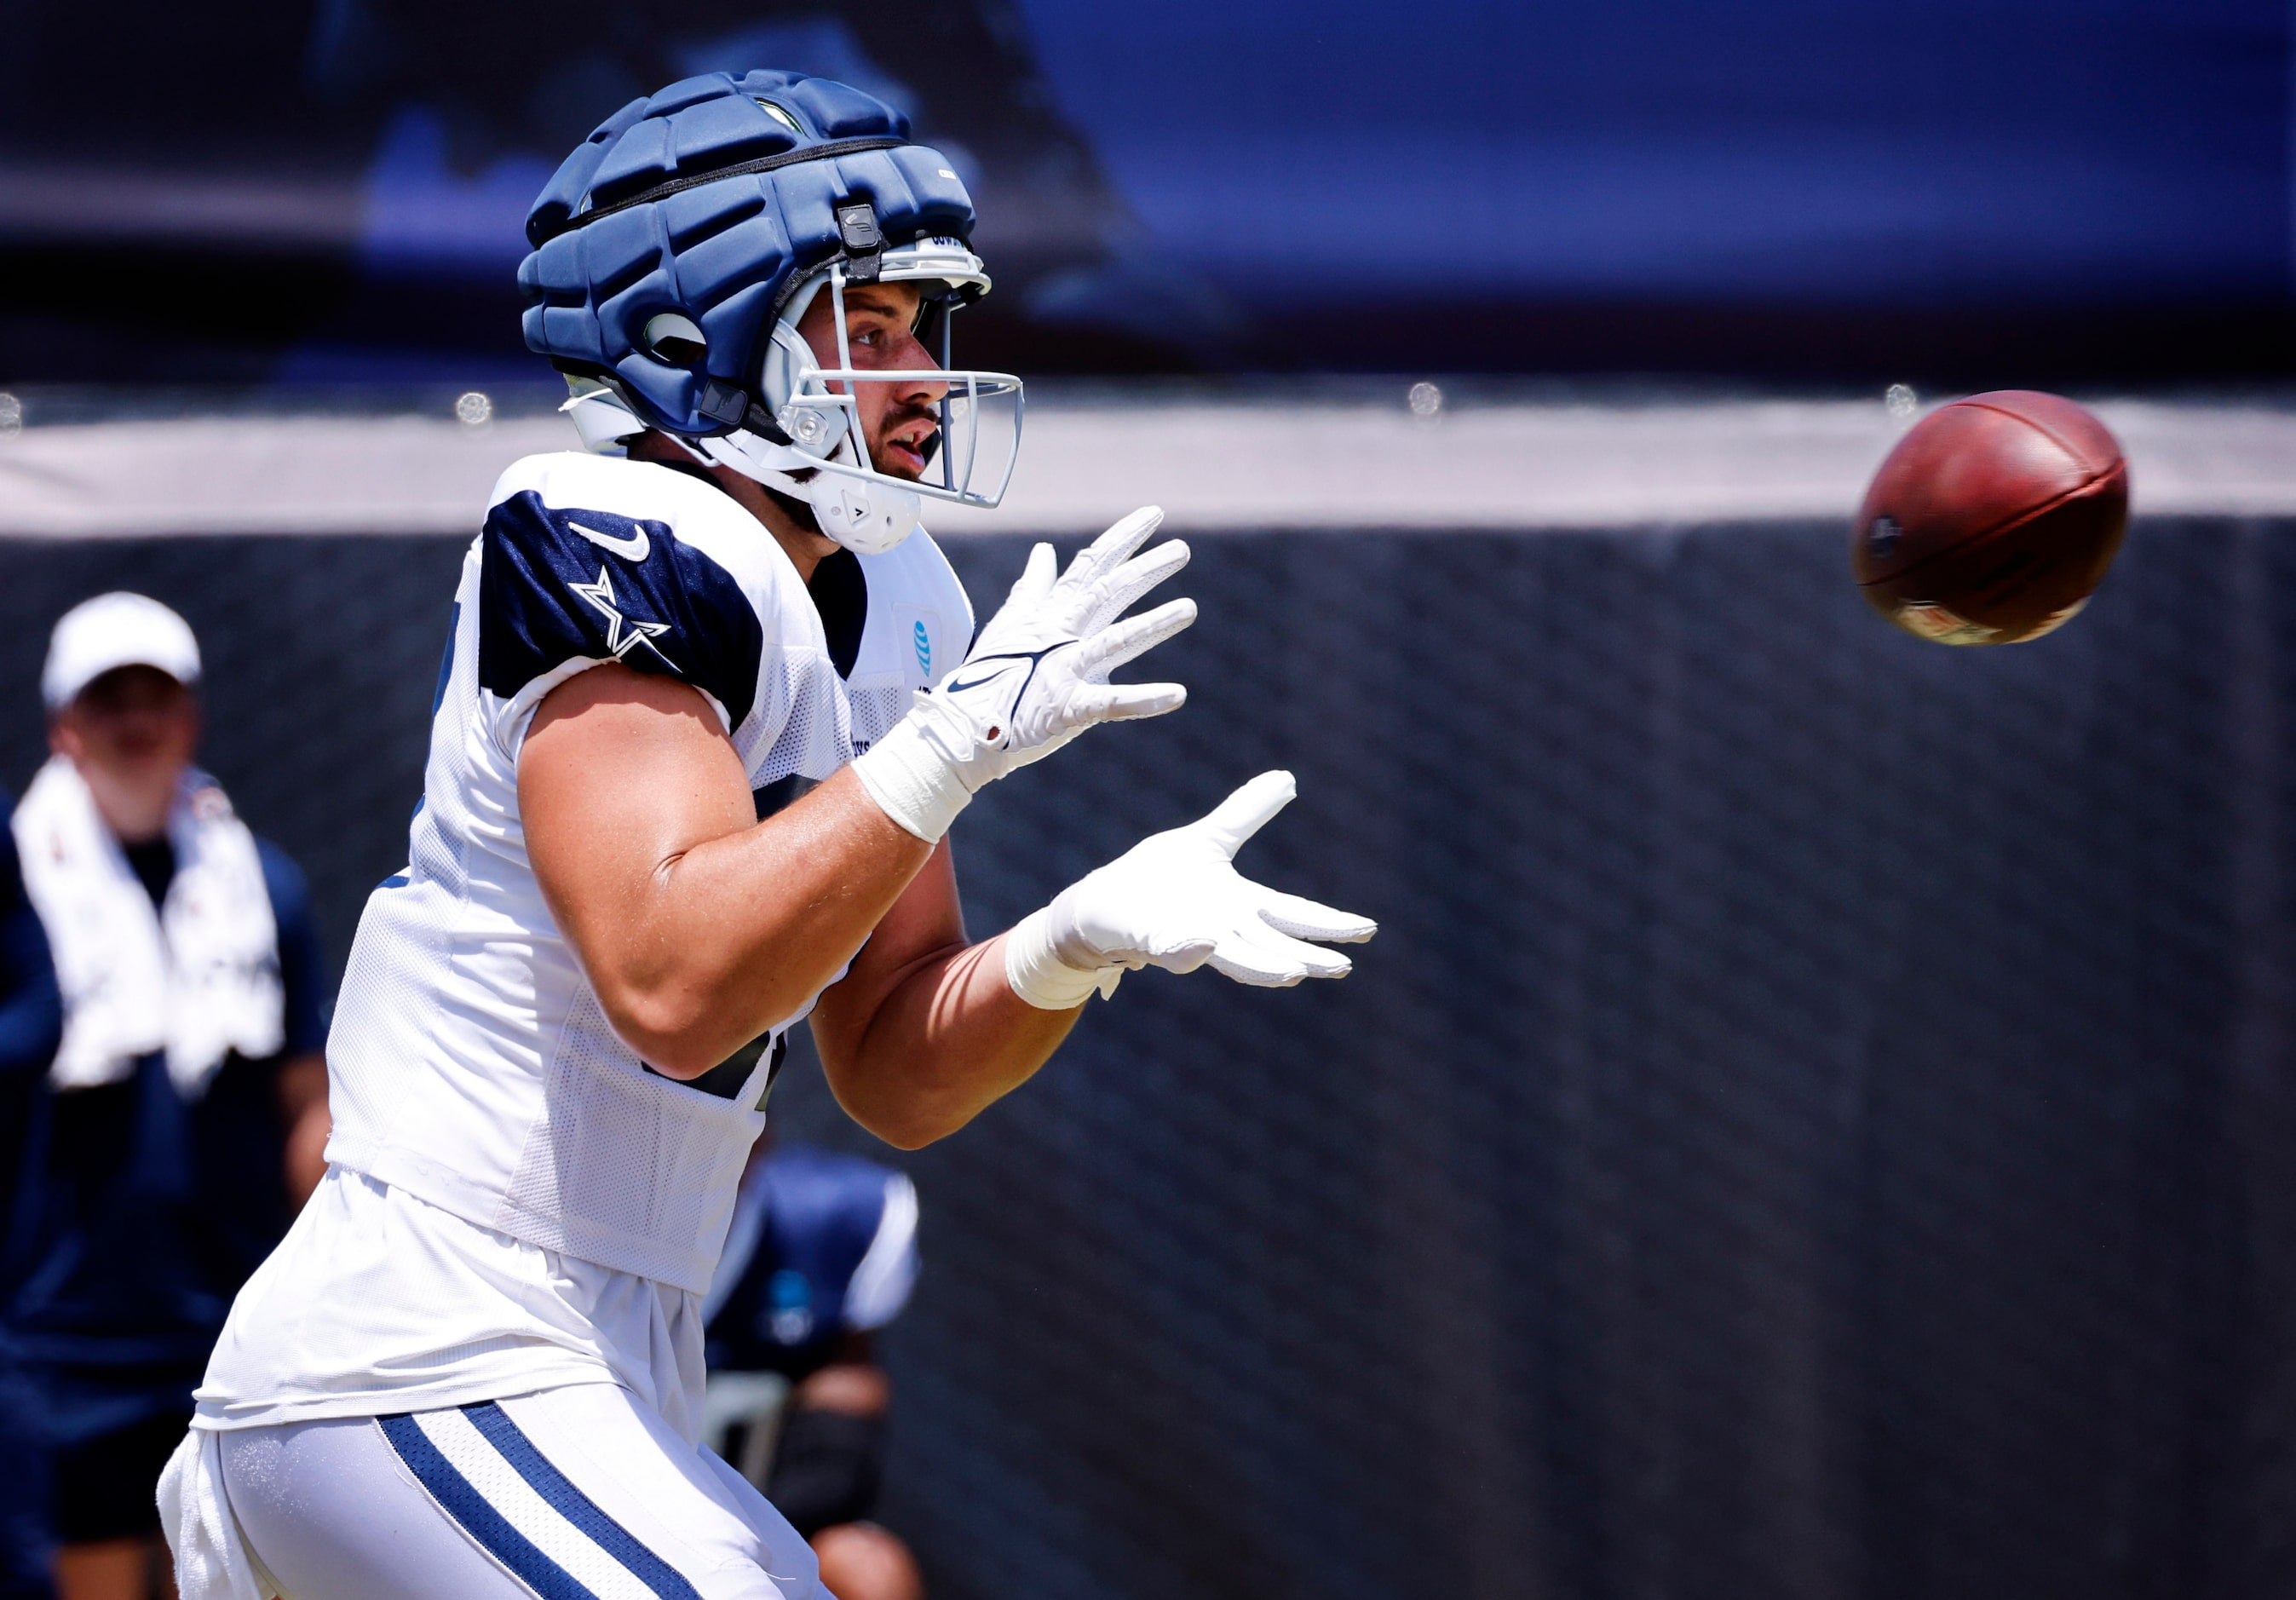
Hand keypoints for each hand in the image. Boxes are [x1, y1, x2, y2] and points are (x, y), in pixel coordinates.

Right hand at [853, 507, 1195, 840]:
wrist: (964, 728)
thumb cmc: (990, 676)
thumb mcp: (1012, 623)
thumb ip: (1034, 587)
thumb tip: (1045, 551)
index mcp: (1052, 614)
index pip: (1091, 565)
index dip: (1123, 538)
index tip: (1154, 513)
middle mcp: (1062, 635)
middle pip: (1108, 593)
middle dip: (1145, 570)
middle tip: (1182, 550)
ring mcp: (1064, 669)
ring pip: (1114, 641)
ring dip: (1153, 625)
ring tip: (1190, 609)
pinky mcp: (1067, 707)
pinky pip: (1110, 703)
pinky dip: (1143, 700)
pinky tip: (1177, 694)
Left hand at [1004, 772, 1377, 1006]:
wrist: (1106, 899)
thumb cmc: (1159, 877)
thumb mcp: (1209, 839)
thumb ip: (1247, 813)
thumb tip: (1288, 777)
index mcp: (1240, 905)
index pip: (1292, 914)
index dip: (1329, 923)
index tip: (1367, 929)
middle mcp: (1223, 928)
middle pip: (1273, 944)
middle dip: (1307, 955)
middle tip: (1342, 967)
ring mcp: (1191, 939)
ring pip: (1233, 956)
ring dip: (1262, 966)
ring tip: (1293, 973)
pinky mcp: (1156, 942)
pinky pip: (1175, 949)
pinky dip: (1189, 950)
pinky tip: (1203, 944)